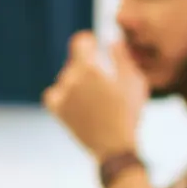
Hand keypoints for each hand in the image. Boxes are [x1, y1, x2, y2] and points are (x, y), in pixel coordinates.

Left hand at [43, 32, 148, 160]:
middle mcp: (70, 79)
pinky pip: (53, 94)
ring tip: (94, 95)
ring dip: (77, 80)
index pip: (80, 42)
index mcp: (88, 68)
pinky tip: (74, 99)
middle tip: (103, 78)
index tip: (95, 45)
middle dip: (87, 65)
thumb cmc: (128, 112)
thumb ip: (122, 57)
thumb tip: (112, 41)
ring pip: (66, 78)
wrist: (114, 146)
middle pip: (74, 62)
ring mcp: (62, 95)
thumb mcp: (133, 81)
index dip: (89, 42)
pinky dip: (62, 94)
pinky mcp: (58, 111)